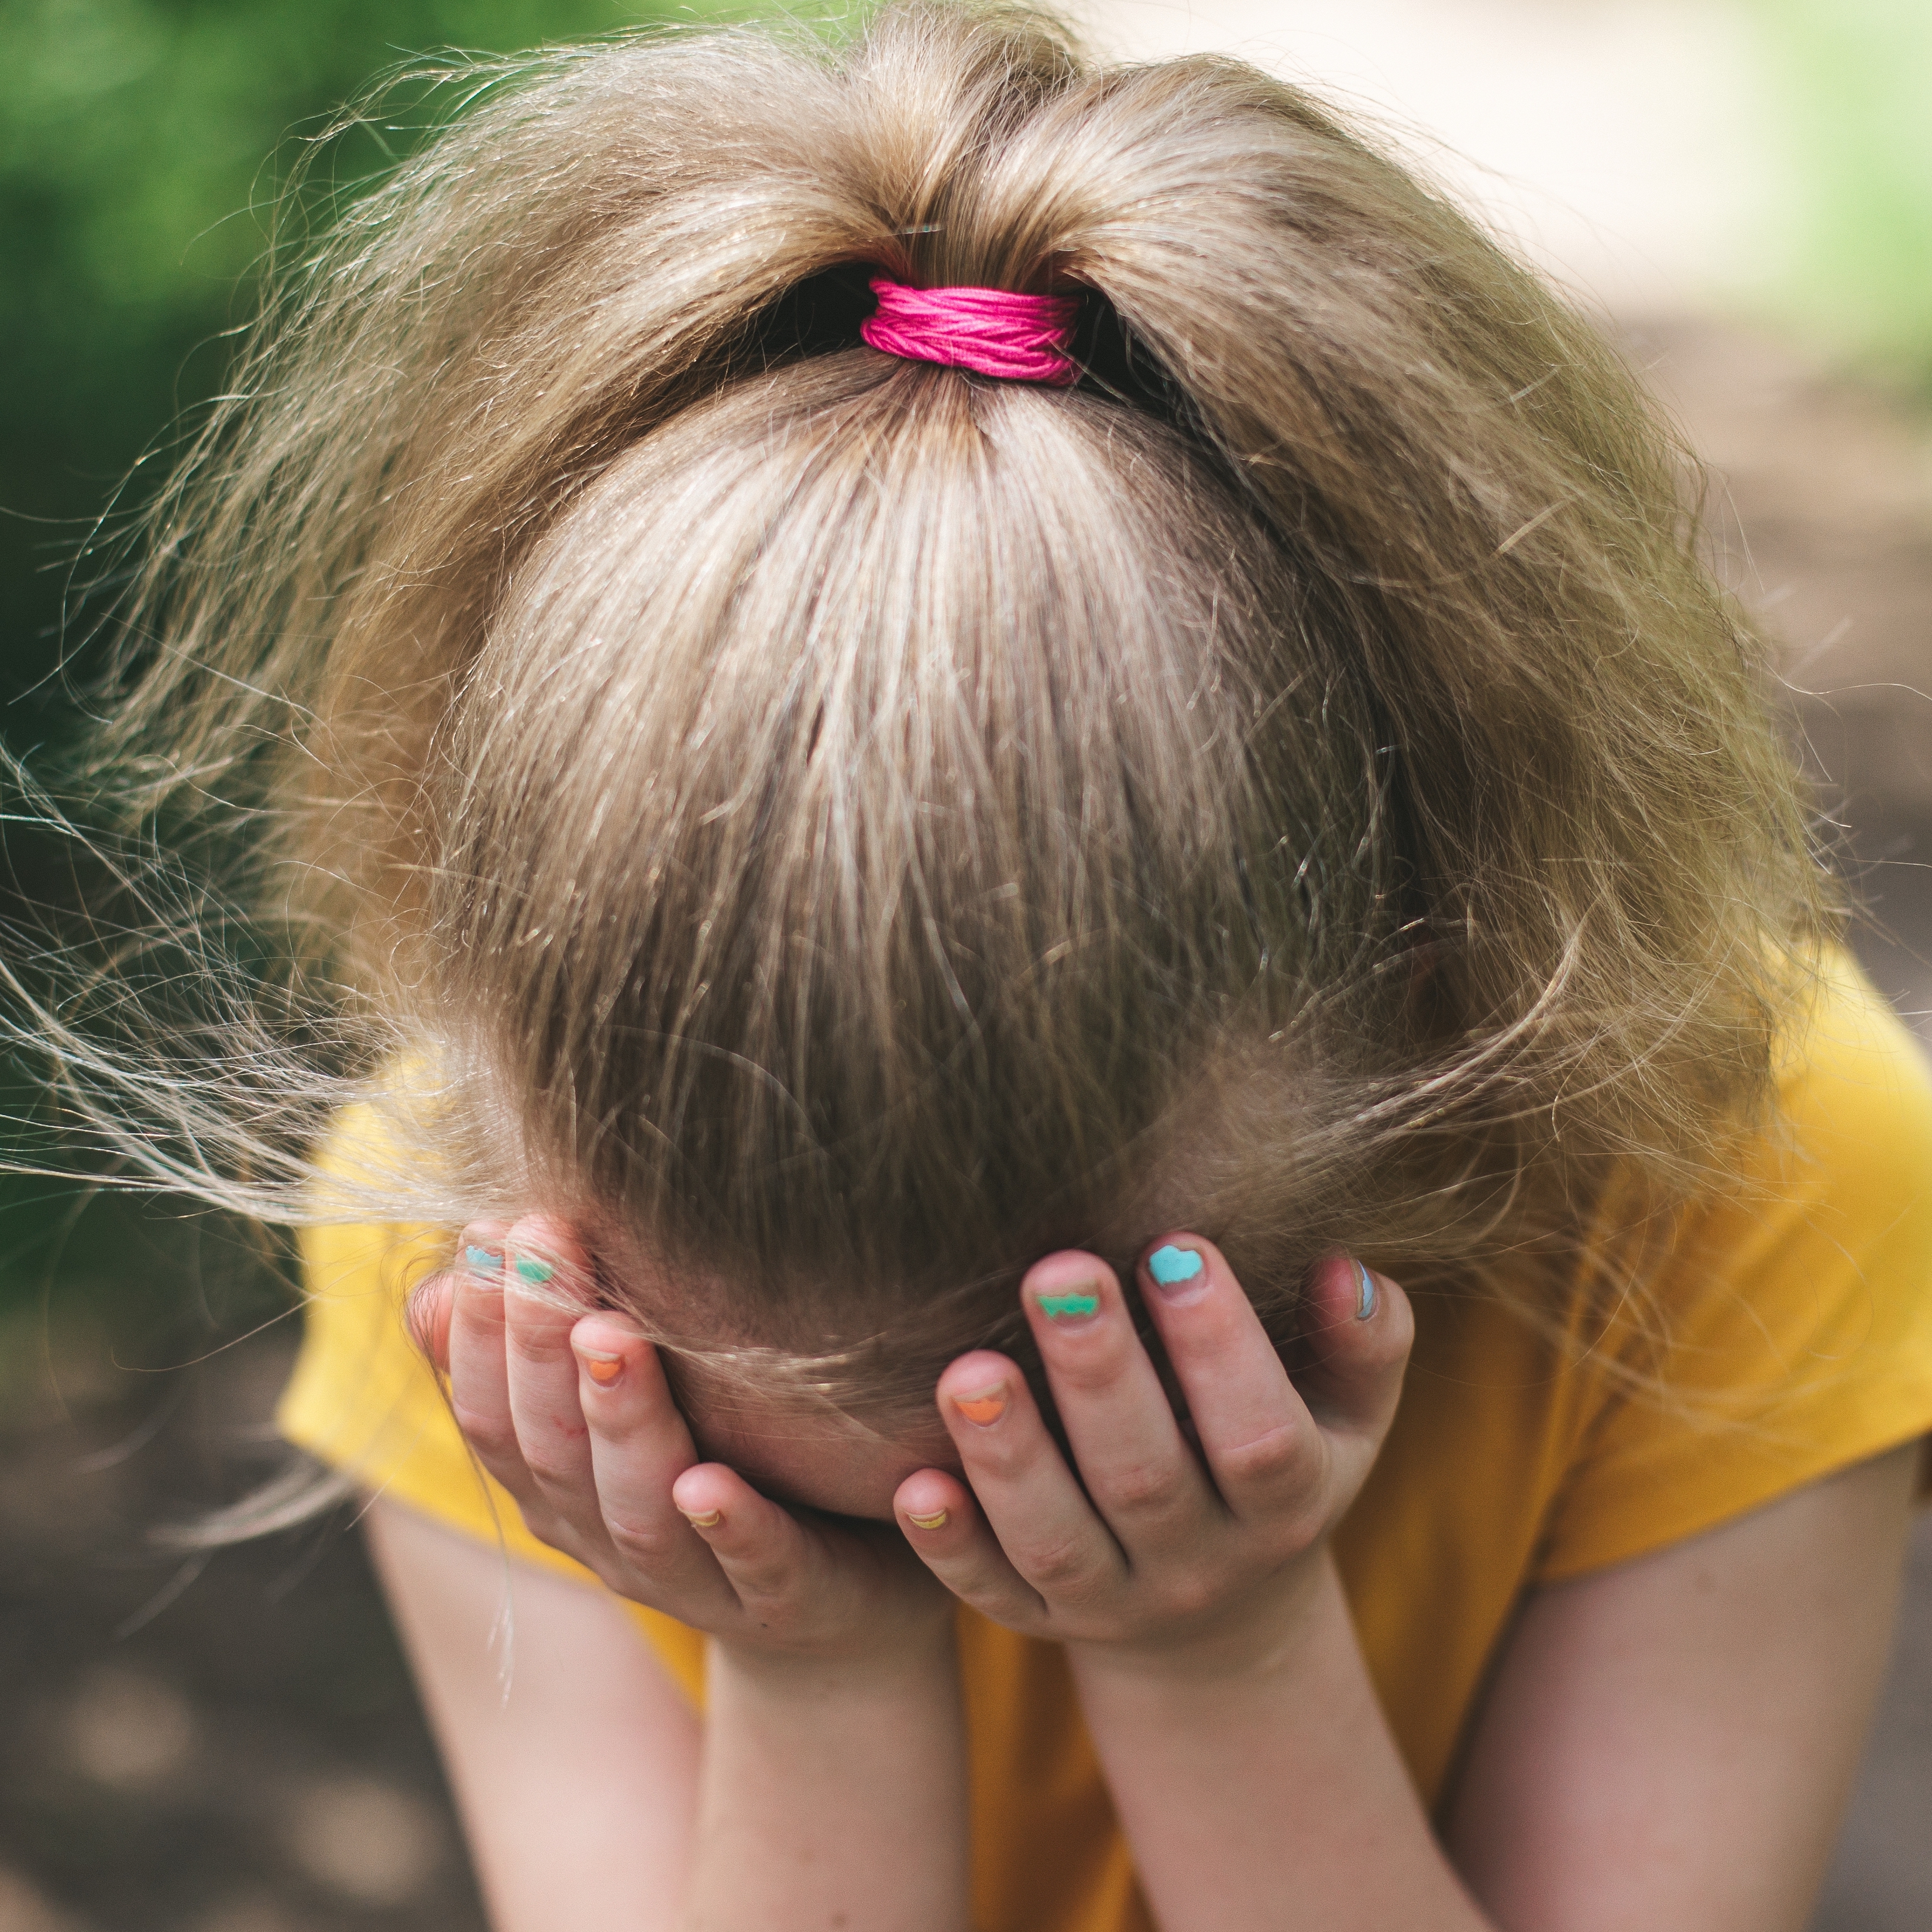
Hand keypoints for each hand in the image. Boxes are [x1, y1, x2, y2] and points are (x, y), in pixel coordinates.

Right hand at [408, 1214, 953, 1670]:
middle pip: (556, 1451)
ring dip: (620, 1420)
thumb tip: (433, 1289)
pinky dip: (730, 1526)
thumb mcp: (630, 1400)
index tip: (487, 1233)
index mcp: (563, 1492)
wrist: (838, 1596)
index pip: (497, 1417)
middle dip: (539, 1344)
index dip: (482, 1331)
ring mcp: (696, 1579)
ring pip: (639, 1510)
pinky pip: (757, 1567)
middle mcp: (610, 1541)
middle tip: (545, 1247)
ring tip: (611, 1337)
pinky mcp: (785, 1595)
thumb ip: (547, 1352)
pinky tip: (710, 1480)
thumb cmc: (727, 1460)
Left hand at [891, 1239, 1411, 1681]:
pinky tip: (913, 1482)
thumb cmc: (1281, 1458)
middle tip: (1059, 1271)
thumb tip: (1342, 1266)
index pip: (1259, 1438)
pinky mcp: (1034, 1619)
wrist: (1221, 1618)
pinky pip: (988, 1593)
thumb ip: (1365, 1342)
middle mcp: (1198, 1562)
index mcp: (1284, 1505)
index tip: (1175, 1246)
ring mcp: (1111, 1599)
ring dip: (1009, 1456)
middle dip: (1100, 1375)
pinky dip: (950, 1545)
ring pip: (1057, 1540)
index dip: (1221, 1349)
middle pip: (1146, 1479)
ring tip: (969, 1369)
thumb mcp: (1346, 1415)